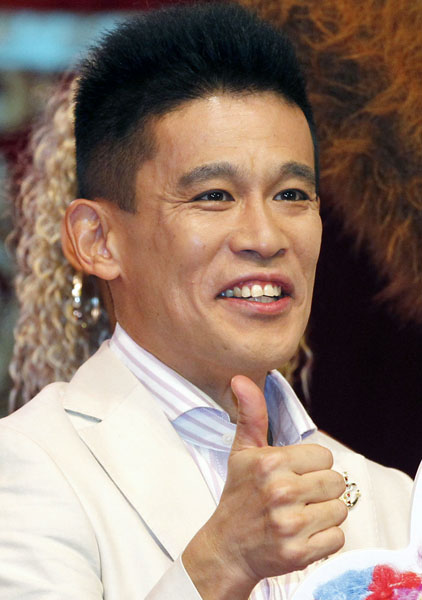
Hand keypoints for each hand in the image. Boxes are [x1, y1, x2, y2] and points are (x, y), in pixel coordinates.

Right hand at [183, 376, 346, 599]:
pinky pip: (337, 537)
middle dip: (320, 489)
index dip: (312, 465)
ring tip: (300, 514)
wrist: (227, 548)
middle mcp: (281, 492)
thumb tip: (241, 380)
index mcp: (271, 463)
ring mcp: (290, 524)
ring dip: (324, 513)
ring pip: (340, 510)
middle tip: (297, 496)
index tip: (294, 473)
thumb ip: (251, 414)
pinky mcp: (299, 553)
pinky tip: (303, 534)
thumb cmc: (238, 497)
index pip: (324, 456)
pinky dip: (325, 538)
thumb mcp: (242, 451)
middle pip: (336, 482)